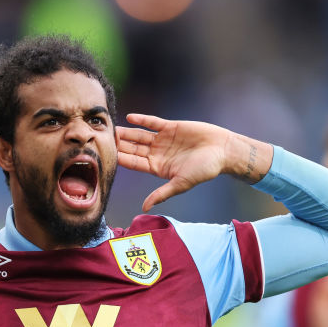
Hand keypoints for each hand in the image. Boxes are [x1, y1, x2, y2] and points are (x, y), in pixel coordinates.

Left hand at [116, 114, 272, 211]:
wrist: (223, 151)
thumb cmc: (205, 170)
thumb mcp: (181, 183)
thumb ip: (162, 194)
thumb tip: (144, 208)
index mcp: (158, 168)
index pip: (135, 163)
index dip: (122, 159)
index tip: (107, 156)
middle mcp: (158, 154)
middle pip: (134, 148)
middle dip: (120, 145)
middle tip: (104, 139)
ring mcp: (163, 140)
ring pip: (140, 136)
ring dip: (127, 133)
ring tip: (113, 128)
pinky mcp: (170, 127)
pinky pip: (153, 123)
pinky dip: (142, 120)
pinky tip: (129, 117)